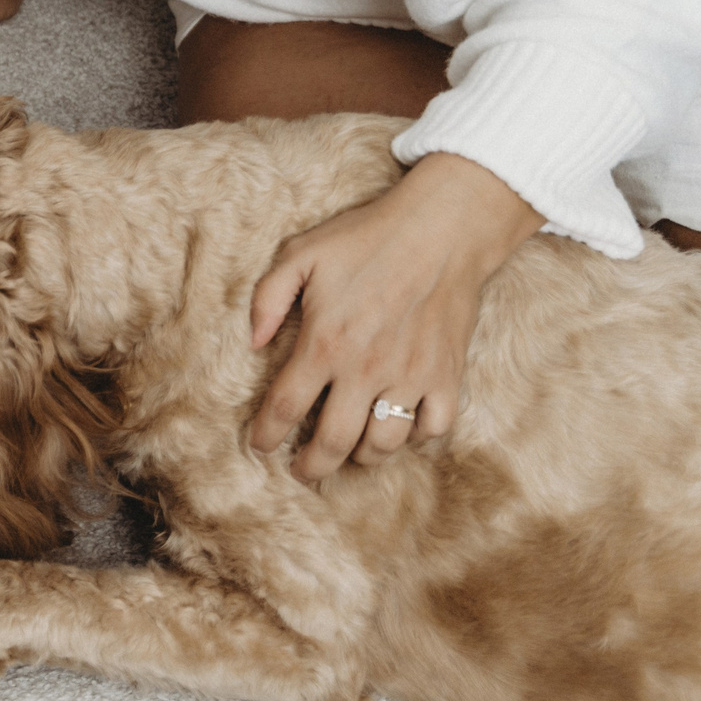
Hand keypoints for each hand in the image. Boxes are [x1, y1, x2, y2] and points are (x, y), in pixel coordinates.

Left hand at [247, 152, 541, 482]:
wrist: (440, 230)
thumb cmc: (364, 238)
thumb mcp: (300, 253)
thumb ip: (268, 298)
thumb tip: (254, 343)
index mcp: (324, 343)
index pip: (285, 407)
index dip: (267, 435)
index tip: (259, 446)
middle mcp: (366, 369)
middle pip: (332, 442)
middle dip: (311, 466)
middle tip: (301, 470)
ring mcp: (410, 377)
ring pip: (383, 444)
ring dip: (361, 456)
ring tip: (348, 451)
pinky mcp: (446, 377)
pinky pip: (432, 429)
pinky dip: (415, 437)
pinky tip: (399, 429)